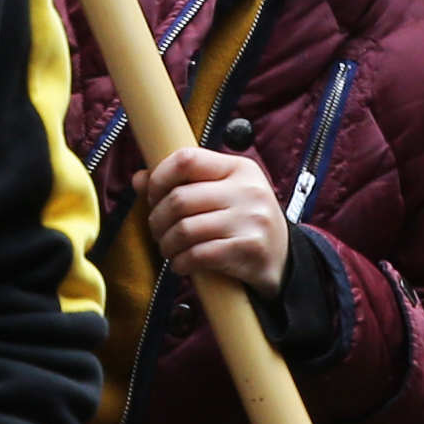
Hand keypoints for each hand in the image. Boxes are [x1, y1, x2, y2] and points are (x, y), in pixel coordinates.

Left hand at [134, 144, 290, 294]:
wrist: (284, 260)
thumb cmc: (244, 221)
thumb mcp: (222, 193)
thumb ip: (183, 183)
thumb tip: (139, 179)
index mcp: (238, 168)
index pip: (187, 159)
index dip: (159, 177)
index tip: (153, 196)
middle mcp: (247, 190)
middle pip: (180, 198)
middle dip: (158, 219)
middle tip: (157, 230)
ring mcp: (250, 219)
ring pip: (186, 229)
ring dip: (167, 244)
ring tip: (168, 249)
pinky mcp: (249, 249)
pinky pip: (200, 255)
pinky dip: (181, 262)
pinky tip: (182, 264)